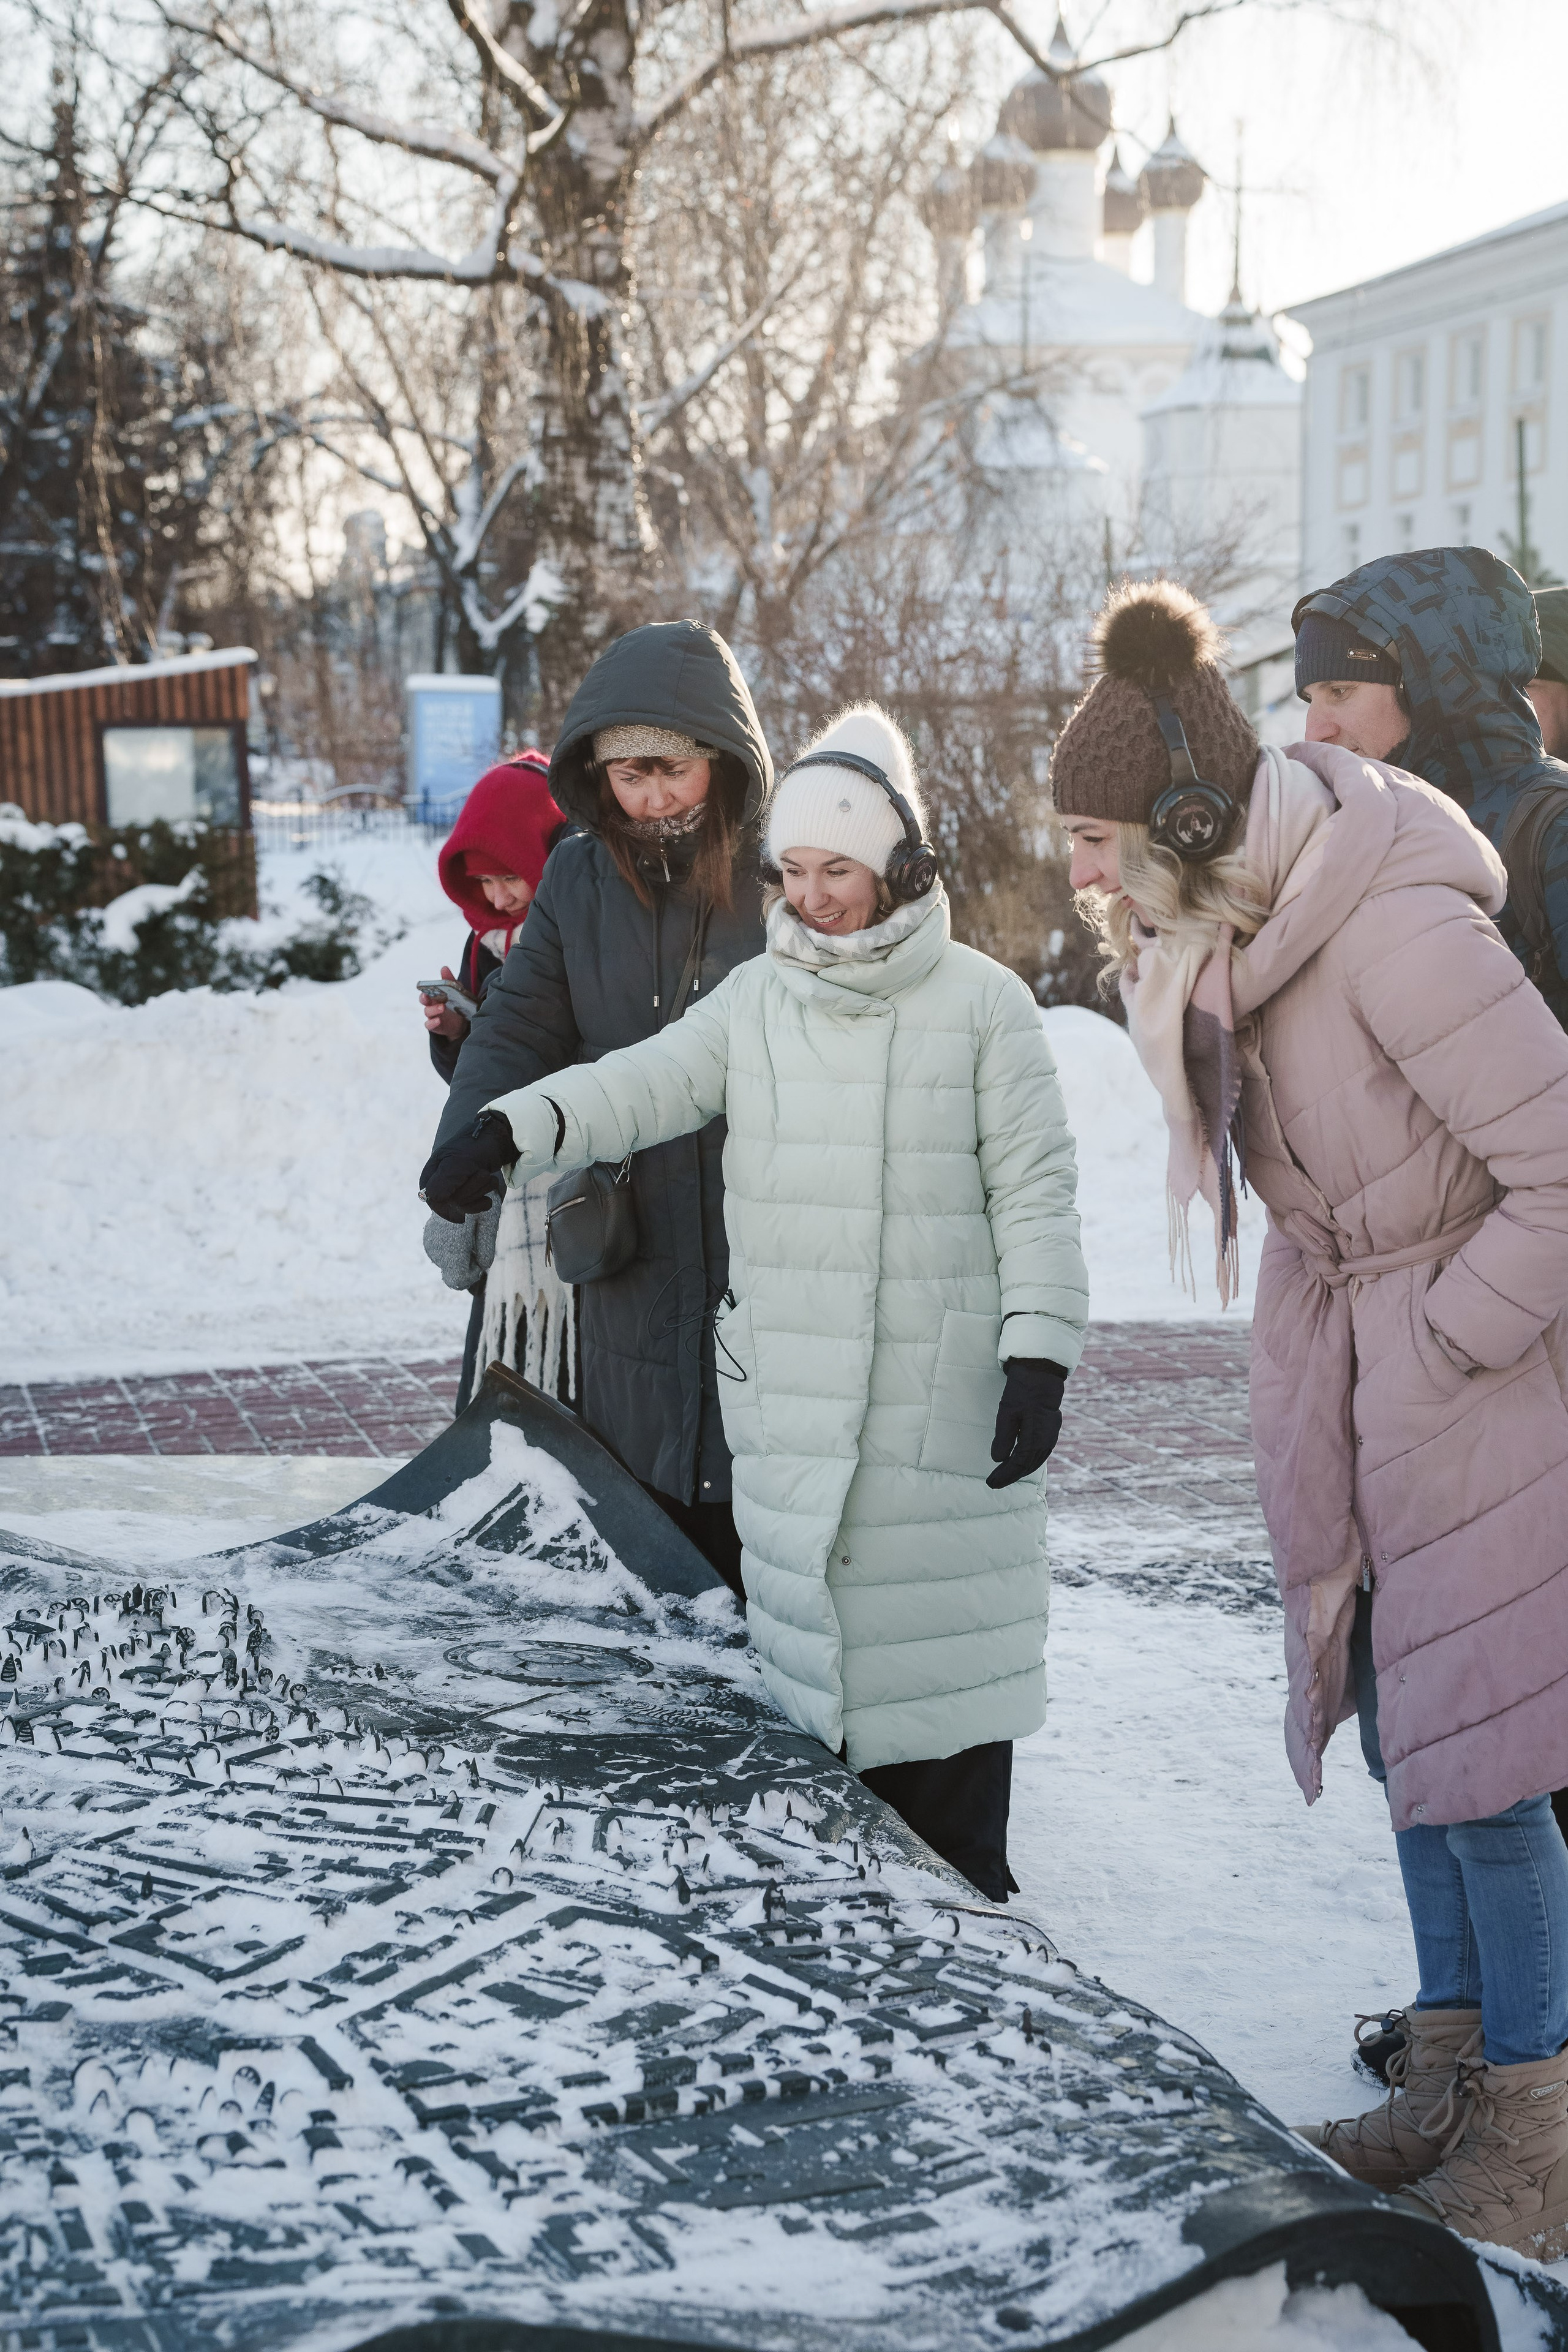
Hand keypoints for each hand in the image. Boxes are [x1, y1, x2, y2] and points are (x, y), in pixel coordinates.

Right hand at [419, 1110, 515, 1222]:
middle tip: (481, 1172)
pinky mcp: (470, 1195)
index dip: (450, 1200)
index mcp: (431, 1175)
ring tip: (485, 1173)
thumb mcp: (459, 1160)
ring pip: (465, 1206)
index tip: (462, 1186)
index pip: (434, 1200)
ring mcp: (455, 1191)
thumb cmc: (476, 1146)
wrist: (498, 1139)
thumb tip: (434, 1199)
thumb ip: (445, 1180)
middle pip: (452, 1204)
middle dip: (471, 1189)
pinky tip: (488, 1185)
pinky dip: (485, 1199)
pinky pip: (476, 1209)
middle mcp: (440, 1185)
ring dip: (481, 1190)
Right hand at [420, 966, 468, 1040]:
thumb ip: (449, 980)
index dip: (423, 989)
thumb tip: (444, 967)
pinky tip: (439, 1020)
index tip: (425, 988)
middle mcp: (431, 1005)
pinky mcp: (436, 1026)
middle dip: (424, 998)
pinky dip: (433, 1023)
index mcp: (434, 996)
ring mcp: (432, 1016)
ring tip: (442, 1007)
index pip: (425, 991)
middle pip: (423, 1001)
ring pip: (427, 1012)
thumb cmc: (456, 1003)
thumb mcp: (456, 990)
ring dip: (433, 1009)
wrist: (463, 1022)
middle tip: (428, 996)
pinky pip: (430, 1025)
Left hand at [987, 1358, 1066, 1489]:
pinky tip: (1018, 1463)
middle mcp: (1047, 1441)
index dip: (1004, 1475)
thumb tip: (998, 1460)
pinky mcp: (1052, 1432)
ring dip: (1019, 1470)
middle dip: (1010, 1476)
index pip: (1018, 1464)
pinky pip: (1040, 1454)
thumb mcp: (1007, 1413)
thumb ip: (1003, 1438)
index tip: (991, 1483)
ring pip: (1035, 1462)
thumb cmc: (1022, 1392)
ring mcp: (1052, 1437)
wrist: (1041, 1375)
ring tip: (1003, 1476)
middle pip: (1027, 1466)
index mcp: (1035, 1437)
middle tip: (993, 1483)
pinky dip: (1028, 1462)